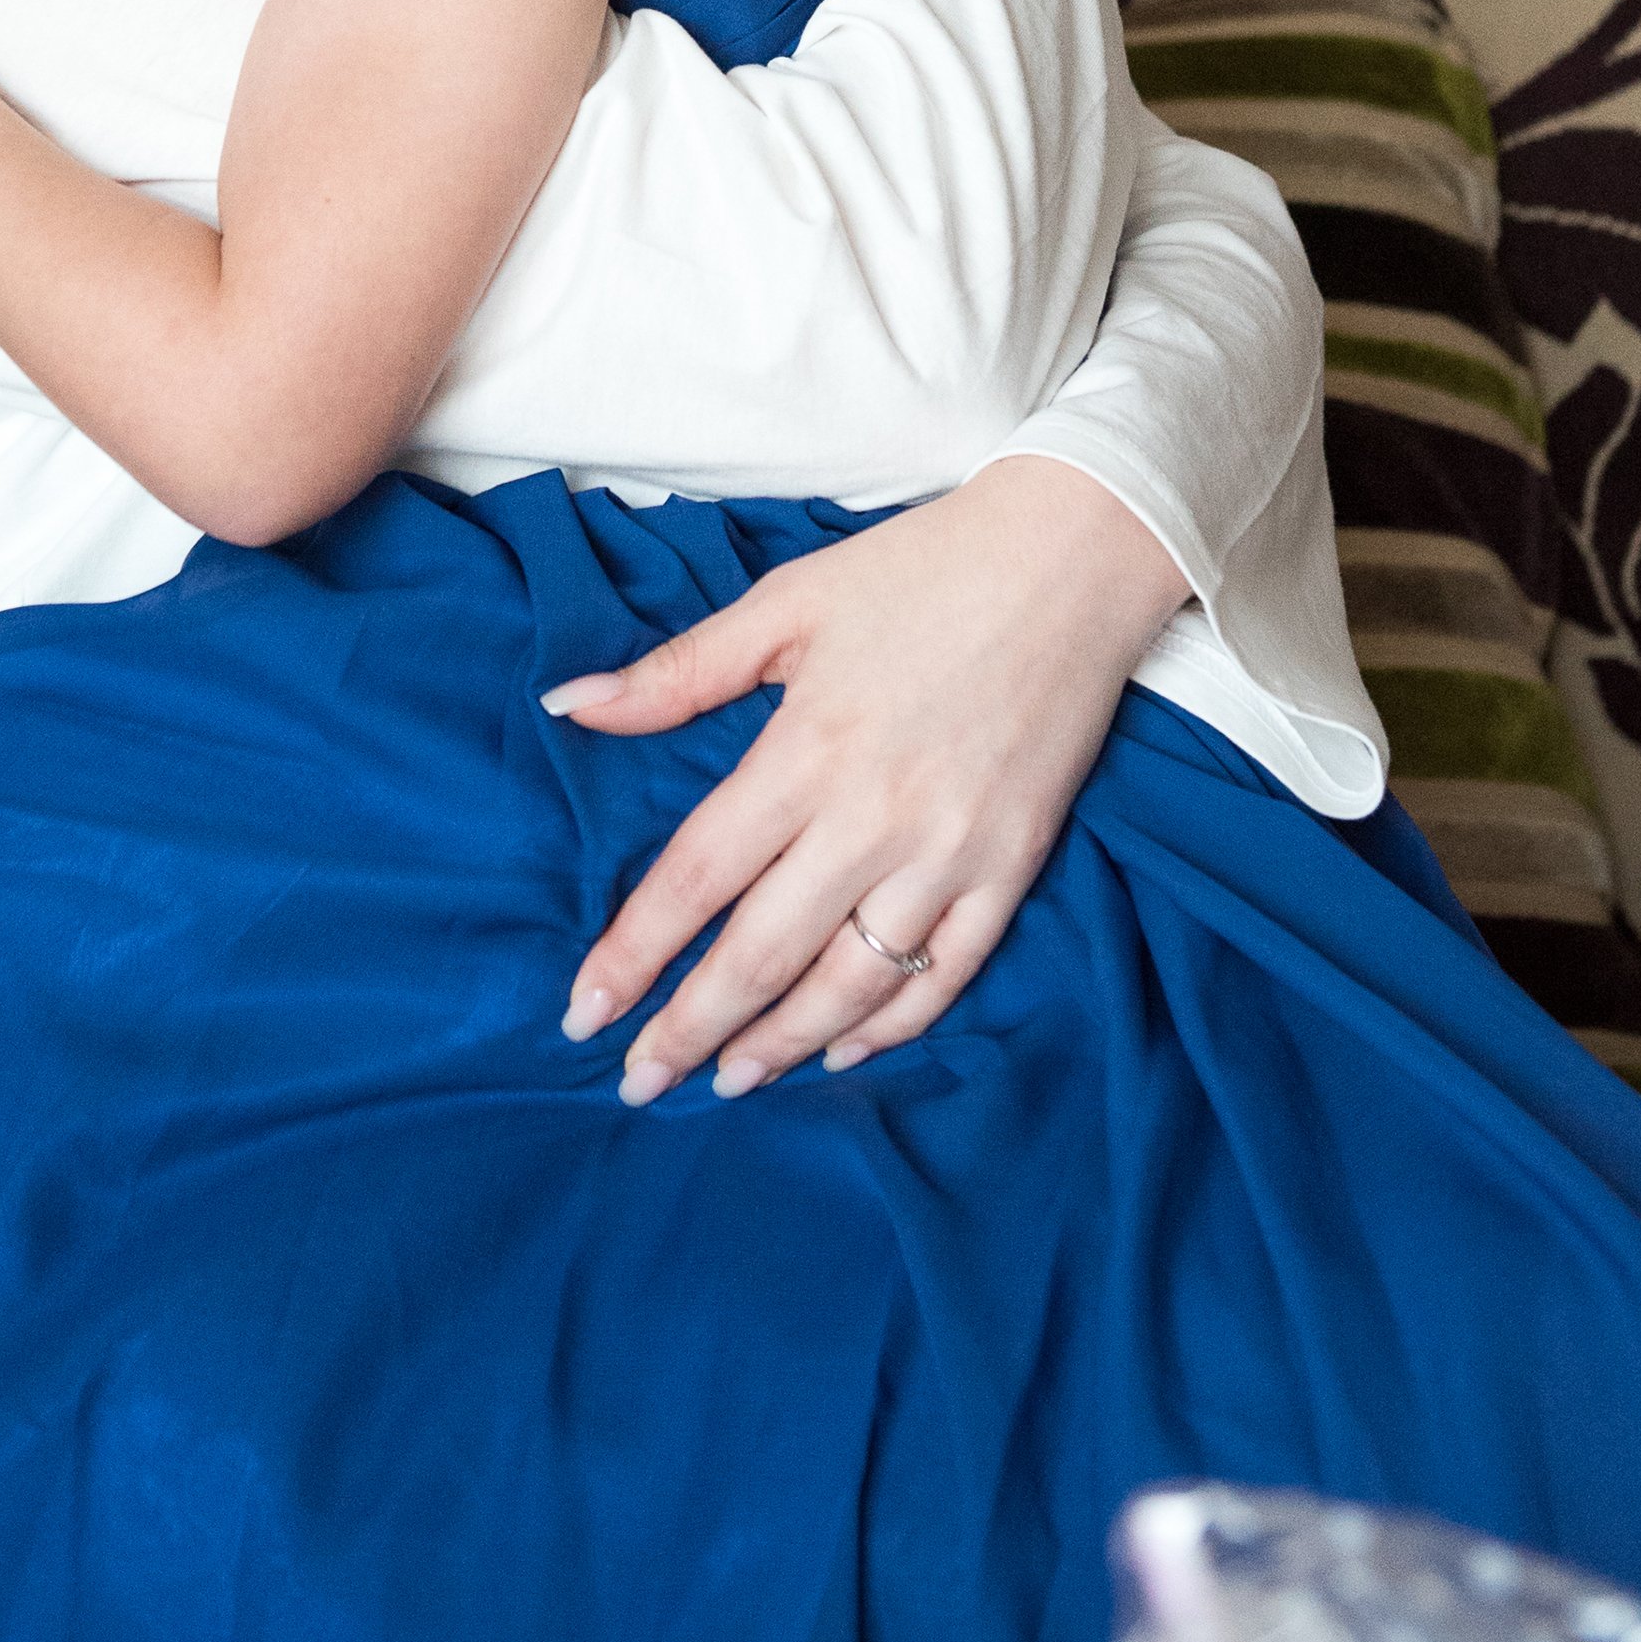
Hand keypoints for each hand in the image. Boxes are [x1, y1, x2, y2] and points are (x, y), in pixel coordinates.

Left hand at [551, 458, 1188, 1101]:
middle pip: (762, 955)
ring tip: (727, 1082)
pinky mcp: (1014, 867)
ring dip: (781, 1045)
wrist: (1073, 556)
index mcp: (805, 753)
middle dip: (690, 1031)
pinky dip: (891, 1026)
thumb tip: (567, 706)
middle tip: (638, 1085)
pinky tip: (841, 1050)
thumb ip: (675, 673)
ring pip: (851, 985)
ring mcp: (950, 854)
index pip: (695, 880)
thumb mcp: (784, 605)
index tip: (581, 1014)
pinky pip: (946, 974)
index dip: (633, 955)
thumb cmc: (918, 572)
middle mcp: (873, 820)